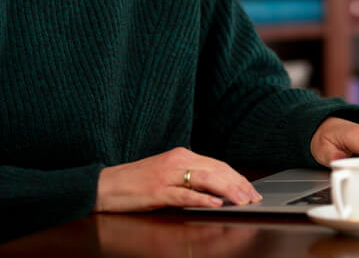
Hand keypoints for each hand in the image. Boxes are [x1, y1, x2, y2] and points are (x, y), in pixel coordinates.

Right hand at [94, 147, 261, 212]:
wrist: (105, 185)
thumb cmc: (136, 182)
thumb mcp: (167, 174)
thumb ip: (190, 177)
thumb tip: (218, 189)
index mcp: (182, 154)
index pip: (218, 164)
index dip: (237, 177)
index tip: (251, 190)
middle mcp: (177, 160)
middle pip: (216, 170)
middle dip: (239, 184)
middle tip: (254, 198)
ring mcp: (167, 175)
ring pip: (205, 179)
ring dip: (228, 190)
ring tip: (242, 200)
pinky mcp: (157, 190)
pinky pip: (184, 194)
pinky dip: (202, 198)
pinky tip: (215, 203)